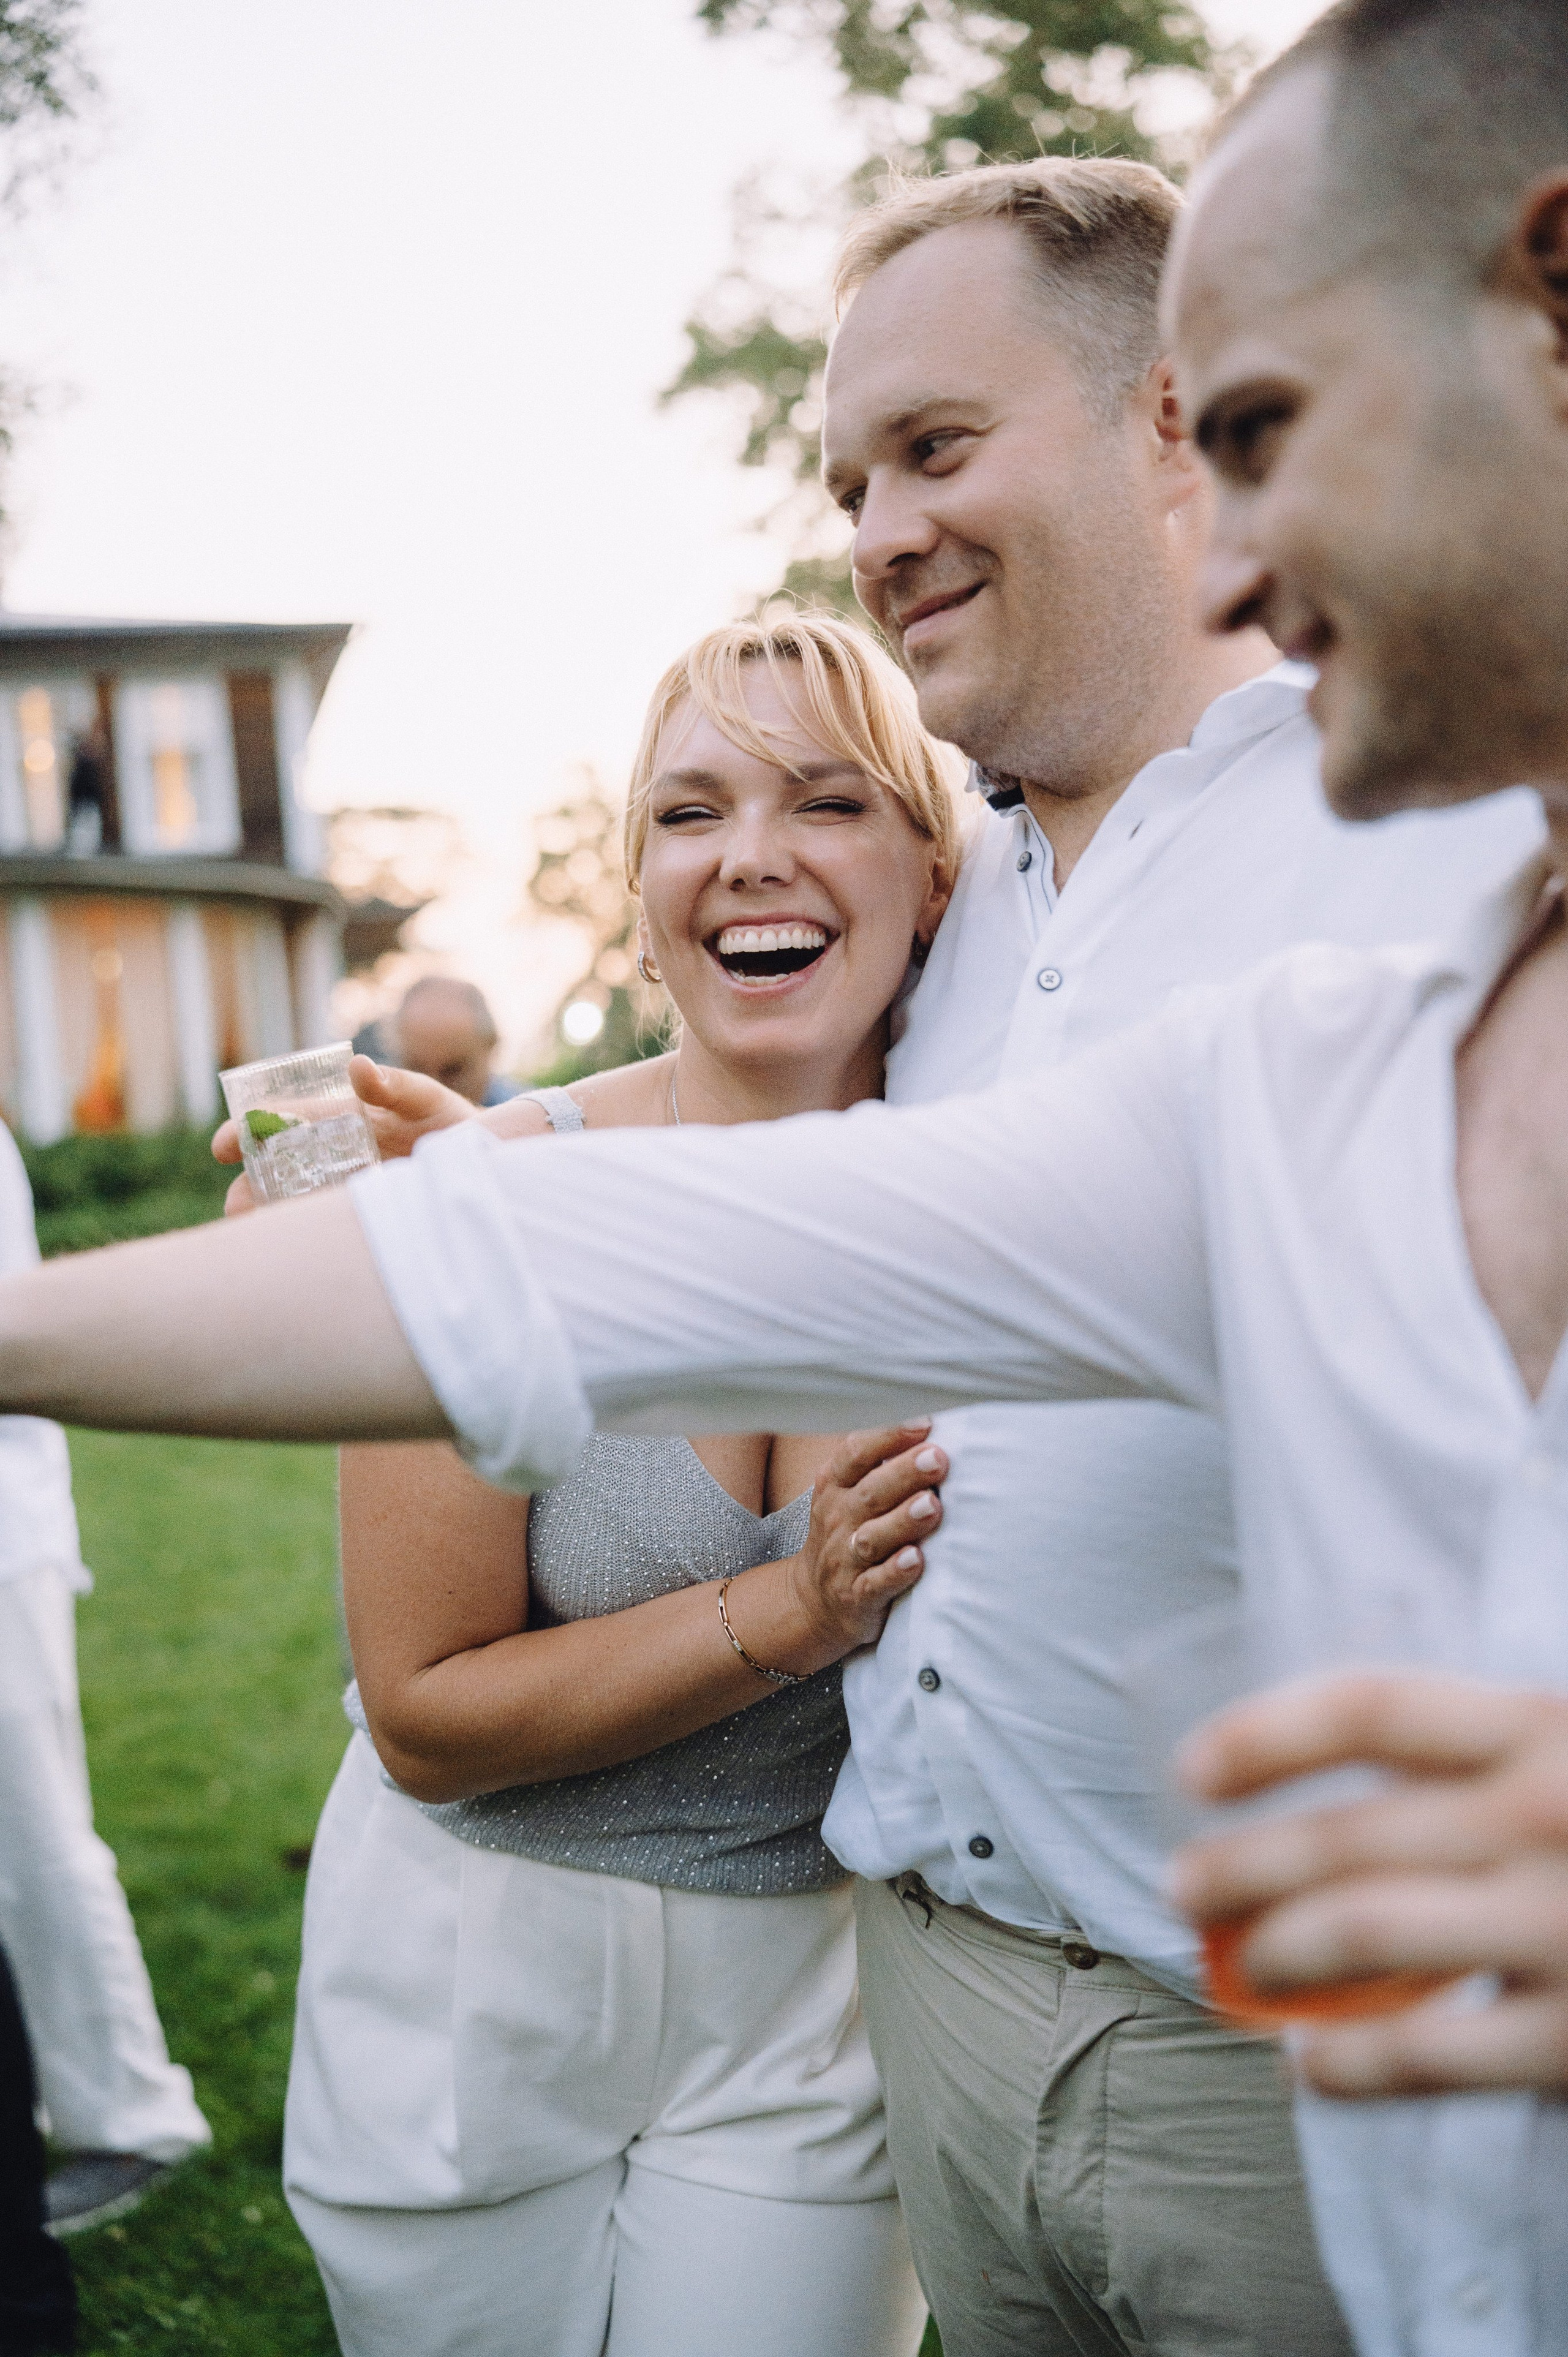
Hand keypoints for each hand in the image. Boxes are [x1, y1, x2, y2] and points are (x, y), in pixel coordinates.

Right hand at [211, 1056, 476, 1215]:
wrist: (492, 1161)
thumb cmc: (453, 1122)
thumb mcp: (426, 1099)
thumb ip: (395, 1085)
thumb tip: (358, 1068)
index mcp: (341, 1118)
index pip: (284, 1121)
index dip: (249, 1130)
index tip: (221, 1145)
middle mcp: (335, 1154)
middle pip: (280, 1171)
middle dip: (251, 1188)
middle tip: (236, 1210)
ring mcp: (347, 1188)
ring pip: (295, 1204)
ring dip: (272, 1219)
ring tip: (258, 1238)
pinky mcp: (364, 1217)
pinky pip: (327, 1227)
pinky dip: (307, 1238)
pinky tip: (296, 1255)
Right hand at [779, 1421, 945, 1667]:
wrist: (814, 1602)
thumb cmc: (848, 1534)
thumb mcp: (849, 1493)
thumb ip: (881, 1463)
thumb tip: (931, 1423)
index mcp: (836, 1486)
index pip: (856, 1453)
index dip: (889, 1435)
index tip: (925, 1422)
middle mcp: (837, 1519)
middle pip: (870, 1492)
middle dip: (904, 1473)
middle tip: (938, 1457)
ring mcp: (845, 1559)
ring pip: (873, 1538)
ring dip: (903, 1521)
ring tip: (932, 1505)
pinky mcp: (857, 1597)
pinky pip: (875, 1584)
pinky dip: (895, 1572)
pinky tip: (916, 1560)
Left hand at [1171, 1672, 1567, 2095]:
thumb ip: (1489, 1758)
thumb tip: (1331, 1789)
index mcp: (1546, 1729)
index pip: (1371, 1707)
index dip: (1265, 1732)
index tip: (1193, 1768)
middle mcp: (1546, 1816)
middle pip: (1346, 1833)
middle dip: (1240, 1863)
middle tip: (1183, 1887)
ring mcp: (1562, 1929)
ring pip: (1361, 1936)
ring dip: (1273, 1955)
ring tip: (1240, 1969)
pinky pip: (1423, 2055)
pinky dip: (1345, 2067)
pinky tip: (1310, 2068)